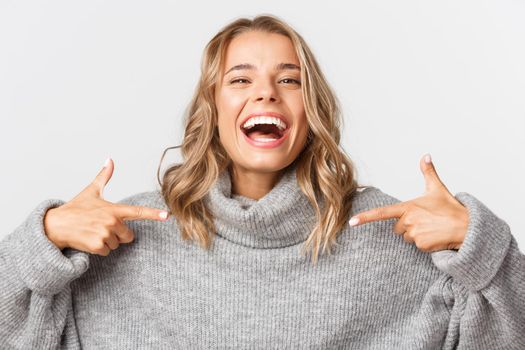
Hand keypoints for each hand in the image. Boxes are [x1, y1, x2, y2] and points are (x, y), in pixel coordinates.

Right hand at [44, 158, 169, 255]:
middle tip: (101, 226)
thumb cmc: (76, 208)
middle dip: (118, 234)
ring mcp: (105, 234)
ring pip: (117, 244)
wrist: (56, 225)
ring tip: (93, 232)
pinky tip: (89, 240)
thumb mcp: (91, 191)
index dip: (153, 214)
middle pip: (128, 236)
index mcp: (114, 209)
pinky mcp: (97, 246)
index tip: (167, 215)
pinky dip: (99, 249)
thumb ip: (104, 177)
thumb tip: (109, 160)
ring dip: (107, 241)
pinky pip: (107, 251)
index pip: (138, 212)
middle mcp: (112, 222)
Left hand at [348, 154, 468, 252]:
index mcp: (408, 207)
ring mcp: (415, 234)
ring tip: (432, 228)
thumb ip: (428, 172)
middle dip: (409, 225)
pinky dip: (425, 243)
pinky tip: (435, 237)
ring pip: (407, 237)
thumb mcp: (437, 188)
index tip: (352, 222)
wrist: (467, 227)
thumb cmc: (451, 208)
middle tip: (426, 220)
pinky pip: (417, 246)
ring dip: (417, 234)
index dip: (365, 217)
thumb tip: (426, 155)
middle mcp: (408, 221)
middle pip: (398, 227)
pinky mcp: (422, 245)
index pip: (382, 212)